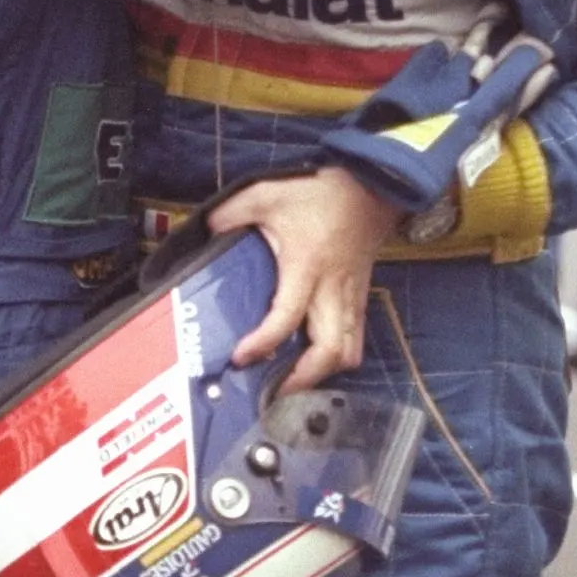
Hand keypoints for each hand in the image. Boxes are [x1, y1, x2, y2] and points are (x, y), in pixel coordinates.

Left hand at [210, 168, 400, 390]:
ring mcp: (351, 298)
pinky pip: (355, 341)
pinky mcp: (360, 299)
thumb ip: (231, 213)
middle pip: (331, 352)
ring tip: (293, 381)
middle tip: (274, 390)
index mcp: (308, 267)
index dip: (264, 343)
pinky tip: (313, 361)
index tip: (241, 357)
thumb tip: (206, 231)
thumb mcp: (267, 194)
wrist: (370, 187)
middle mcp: (333, 290)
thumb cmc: (321, 193)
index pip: (287, 317)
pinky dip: (335, 358)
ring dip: (322, 373)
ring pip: (348, 353)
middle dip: (303, 378)